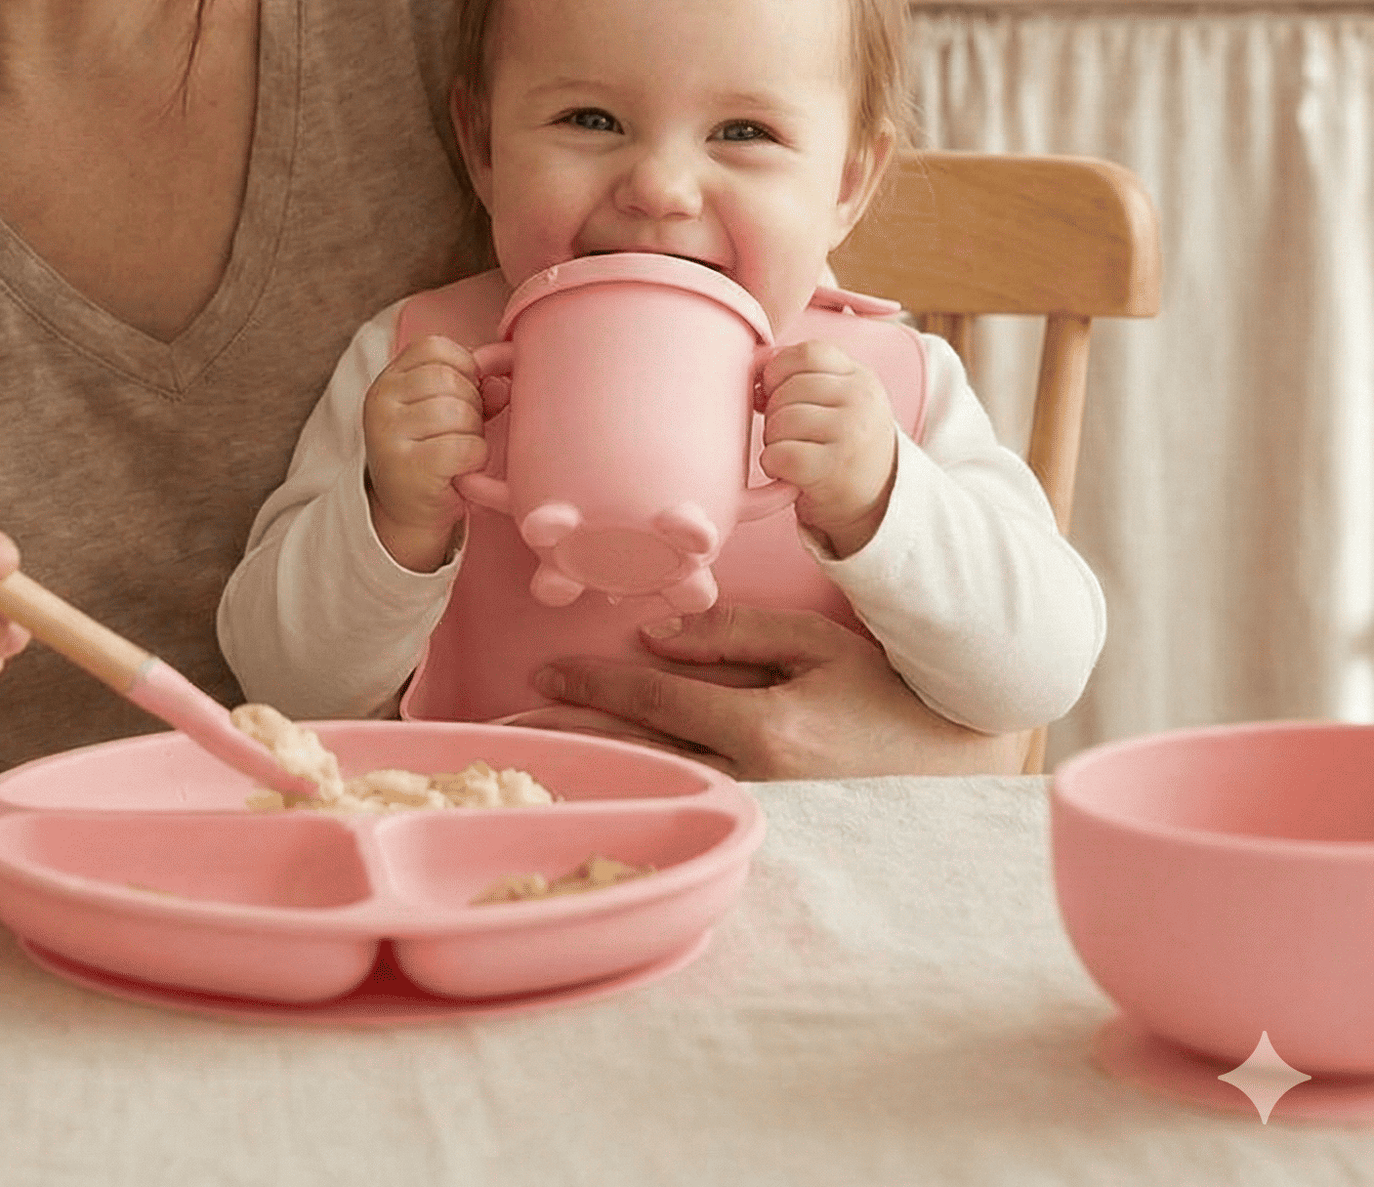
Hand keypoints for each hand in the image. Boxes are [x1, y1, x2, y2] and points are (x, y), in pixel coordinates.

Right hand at [362, 335, 486, 572]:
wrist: (407, 512)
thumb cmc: (431, 453)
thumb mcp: (445, 409)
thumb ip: (474, 386)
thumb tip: (503, 381)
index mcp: (389, 379)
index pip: (435, 347)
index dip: (464, 368)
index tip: (462, 396)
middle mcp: (380, 401)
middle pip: (450, 379)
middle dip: (472, 405)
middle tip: (461, 432)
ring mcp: (388, 435)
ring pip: (459, 412)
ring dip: (474, 434)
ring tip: (459, 450)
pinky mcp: (408, 468)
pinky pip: (464, 447)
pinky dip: (475, 458)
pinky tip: (462, 468)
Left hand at [532, 601, 1027, 779]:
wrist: (946, 754)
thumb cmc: (882, 686)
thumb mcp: (811, 642)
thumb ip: (731, 636)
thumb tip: (654, 637)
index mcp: (764, 731)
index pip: (656, 702)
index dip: (594, 688)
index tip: (542, 676)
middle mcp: (752, 779)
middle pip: (639, 755)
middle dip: (568, 742)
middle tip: (500, 734)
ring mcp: (756, 804)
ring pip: (656, 781)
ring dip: (593, 769)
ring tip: (530, 760)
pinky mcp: (761, 811)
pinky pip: (685, 791)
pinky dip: (637, 781)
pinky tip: (601, 777)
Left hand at [757, 340, 897, 557]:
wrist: (875, 502)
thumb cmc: (843, 445)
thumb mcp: (840, 401)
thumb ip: (805, 375)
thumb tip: (755, 366)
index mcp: (861, 378)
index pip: (808, 353)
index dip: (779, 370)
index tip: (775, 391)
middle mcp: (862, 401)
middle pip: (788, 389)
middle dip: (774, 412)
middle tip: (790, 433)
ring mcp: (851, 434)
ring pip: (780, 421)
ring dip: (773, 440)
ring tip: (793, 451)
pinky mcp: (834, 469)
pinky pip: (779, 454)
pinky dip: (773, 464)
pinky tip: (788, 471)